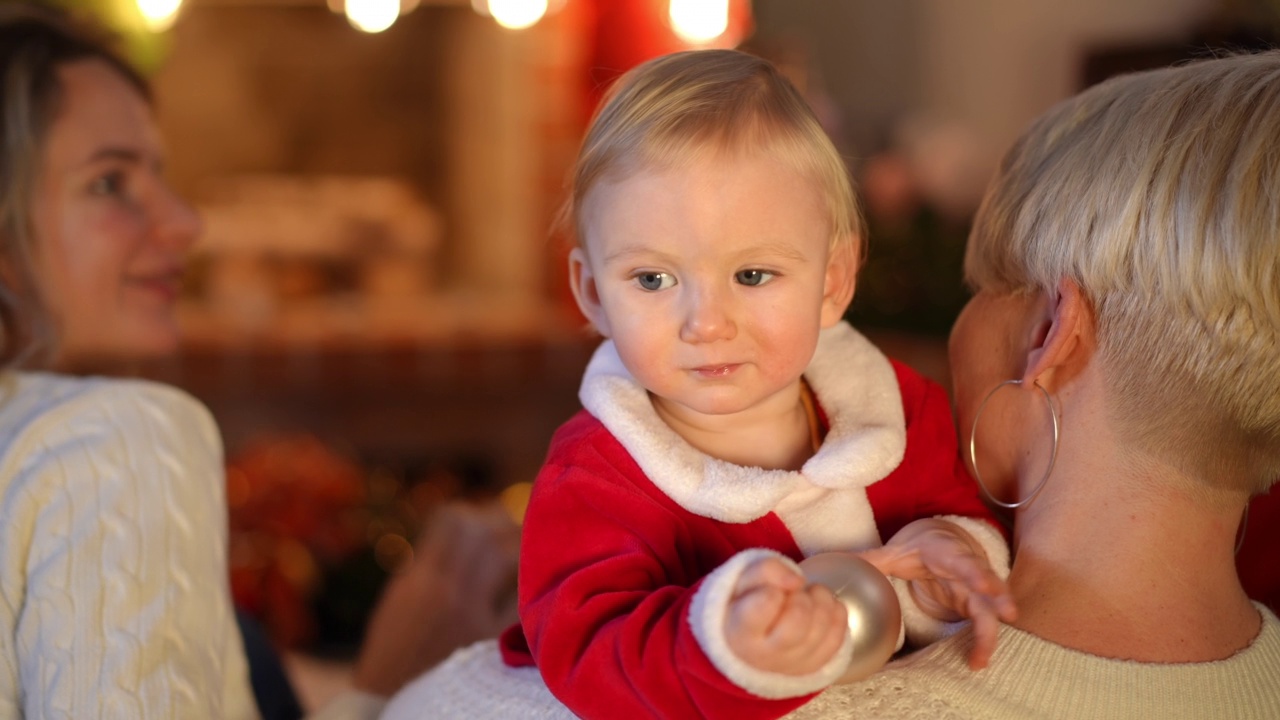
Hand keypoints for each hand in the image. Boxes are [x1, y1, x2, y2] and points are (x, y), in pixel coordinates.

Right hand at [351, 501, 520, 695]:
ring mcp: (473, 617)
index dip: (466, 512)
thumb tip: (461, 524)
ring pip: (507, 558)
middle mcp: (448, 594)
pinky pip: (518, 600)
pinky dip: (525, 585)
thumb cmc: (395, 646)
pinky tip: (529, 581)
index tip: (470, 516)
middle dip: (496, 520)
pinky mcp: (491, 641)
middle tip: (503, 523)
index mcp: (420, 580)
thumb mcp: (399, 596)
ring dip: (515, 545)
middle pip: (484, 534)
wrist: (393, 697)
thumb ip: (427, 561)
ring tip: (517, 544)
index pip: (453, 521)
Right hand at [724, 557, 847, 675]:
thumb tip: (798, 581)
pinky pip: (837, 639)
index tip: (771, 590)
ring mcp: (792, 665)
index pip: (766, 605)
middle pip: (798, 621)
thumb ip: (767, 570)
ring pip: (821, 629)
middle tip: (794, 592)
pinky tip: (823, 606)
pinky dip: (836, 614)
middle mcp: (765, 656)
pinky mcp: (814, 667)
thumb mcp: (743, 579)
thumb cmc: (744, 605)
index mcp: (741, 633)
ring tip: (809, 595)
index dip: (774, 589)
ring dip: (822, 601)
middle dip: (801, 597)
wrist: (747, 641)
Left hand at [859, 519, 1015, 669]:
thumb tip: (833, 561)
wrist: (939, 545)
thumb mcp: (894, 552)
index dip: (973, 570)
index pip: (961, 559)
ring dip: (992, 628)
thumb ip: (869, 559)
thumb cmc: (917, 550)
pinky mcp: (976, 604)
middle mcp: (967, 569)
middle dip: (997, 597)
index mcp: (945, 552)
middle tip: (1006, 614)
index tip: (980, 584)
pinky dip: (984, 640)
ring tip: (984, 655)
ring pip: (990, 606)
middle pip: (986, 582)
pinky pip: (985, 622)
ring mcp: (975, 588)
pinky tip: (978, 659)